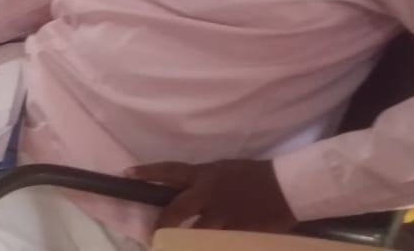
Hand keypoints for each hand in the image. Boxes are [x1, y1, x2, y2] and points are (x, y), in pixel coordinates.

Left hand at [128, 160, 295, 232]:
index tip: (126, 174)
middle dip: (161, 223)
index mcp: (204, 173)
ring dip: (184, 243)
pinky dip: (210, 247)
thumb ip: (203, 182)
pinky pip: (218, 242)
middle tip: (151, 235)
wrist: (287, 186)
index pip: (169, 171)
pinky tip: (204, 249)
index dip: (147, 172)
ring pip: (195, 233)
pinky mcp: (237, 230)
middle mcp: (208, 192)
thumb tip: (187, 192)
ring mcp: (223, 213)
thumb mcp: (224, 171)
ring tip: (171, 248)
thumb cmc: (255, 175)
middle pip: (176, 210)